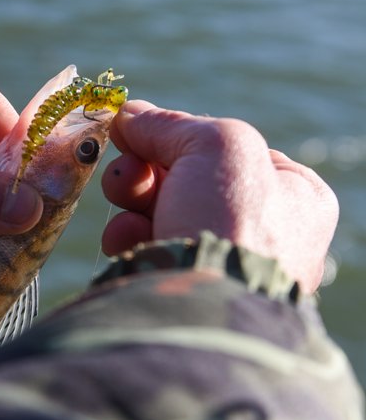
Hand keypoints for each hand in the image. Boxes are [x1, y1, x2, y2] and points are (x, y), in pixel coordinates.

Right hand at [100, 100, 337, 293]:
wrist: (206, 305)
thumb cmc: (232, 218)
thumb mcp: (215, 144)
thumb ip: (170, 124)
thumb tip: (127, 114)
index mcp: (294, 194)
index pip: (223, 150)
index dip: (179, 139)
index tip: (140, 133)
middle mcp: (264, 231)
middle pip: (186, 178)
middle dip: (146, 169)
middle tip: (126, 169)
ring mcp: (222, 263)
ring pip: (161, 211)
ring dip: (133, 200)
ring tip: (124, 200)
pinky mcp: (183, 287)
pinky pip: (149, 247)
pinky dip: (130, 237)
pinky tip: (127, 239)